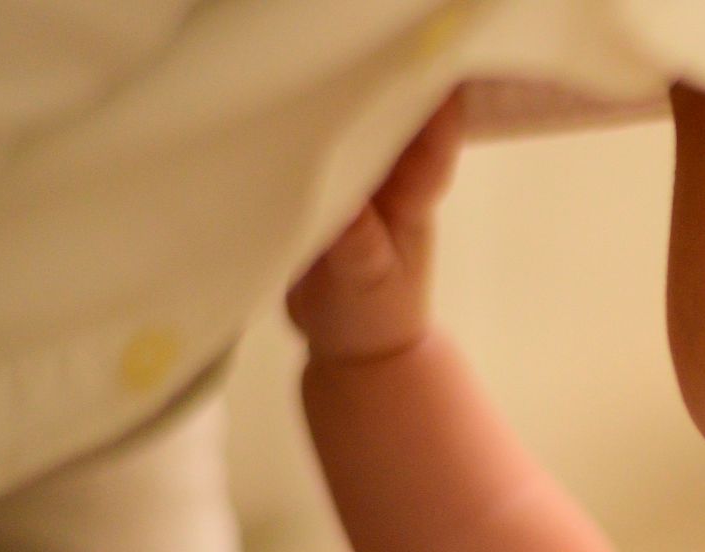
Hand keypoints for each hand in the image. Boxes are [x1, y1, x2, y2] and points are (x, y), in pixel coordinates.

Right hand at [287, 93, 462, 364]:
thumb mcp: (367, 283)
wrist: (350, 347)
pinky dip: (293, 139)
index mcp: (411, 200)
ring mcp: (351, 185)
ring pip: (346, 136)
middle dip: (378, 91)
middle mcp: (384, 182)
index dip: (434, 113)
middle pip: (388, 124)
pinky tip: (270, 112)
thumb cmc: (375, 315)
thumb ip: (356, 244)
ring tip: (308, 71)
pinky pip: (307, 156)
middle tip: (355, 52)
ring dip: (332, 109)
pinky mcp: (314, 193)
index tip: (431, 76)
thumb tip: (342, 202)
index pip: (430, 148)